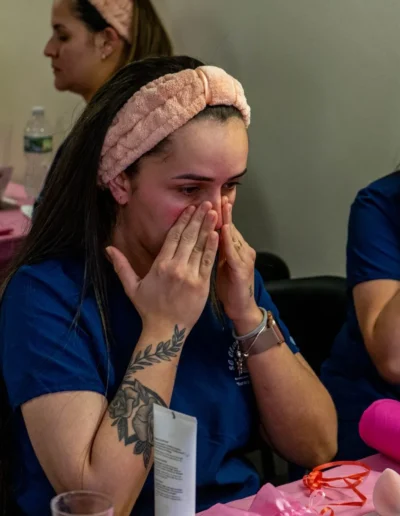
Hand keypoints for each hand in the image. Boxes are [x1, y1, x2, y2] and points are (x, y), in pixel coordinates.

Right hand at [106, 202, 218, 331]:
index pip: (173, 237)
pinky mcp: (202, 285)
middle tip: (206, 203)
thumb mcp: (131, 287)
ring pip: (200, 247)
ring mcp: (190, 276)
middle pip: (188, 238)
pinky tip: (217, 233)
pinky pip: (208, 262)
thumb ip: (121, 266)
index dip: (182, 221)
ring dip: (208, 228)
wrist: (166, 331)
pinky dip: (212, 247)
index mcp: (160, 265)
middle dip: (198, 219)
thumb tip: (108, 248)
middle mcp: (176, 267)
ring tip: (214, 212)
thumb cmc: (148, 308)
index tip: (190, 208)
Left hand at [216, 198, 261, 332]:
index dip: (218, 213)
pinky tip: (224, 230)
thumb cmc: (229, 288)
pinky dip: (229, 241)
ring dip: (228, 220)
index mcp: (233, 249)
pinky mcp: (241, 270)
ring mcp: (243, 259)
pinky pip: (233, 253)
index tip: (211, 199)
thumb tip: (200, 236)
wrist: (241, 308)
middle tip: (219, 194)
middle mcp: (241, 250)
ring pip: (233, 236)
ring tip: (221, 205)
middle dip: (224, 211)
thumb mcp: (219, 266)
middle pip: (230, 227)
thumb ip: (213, 250)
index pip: (224, 227)